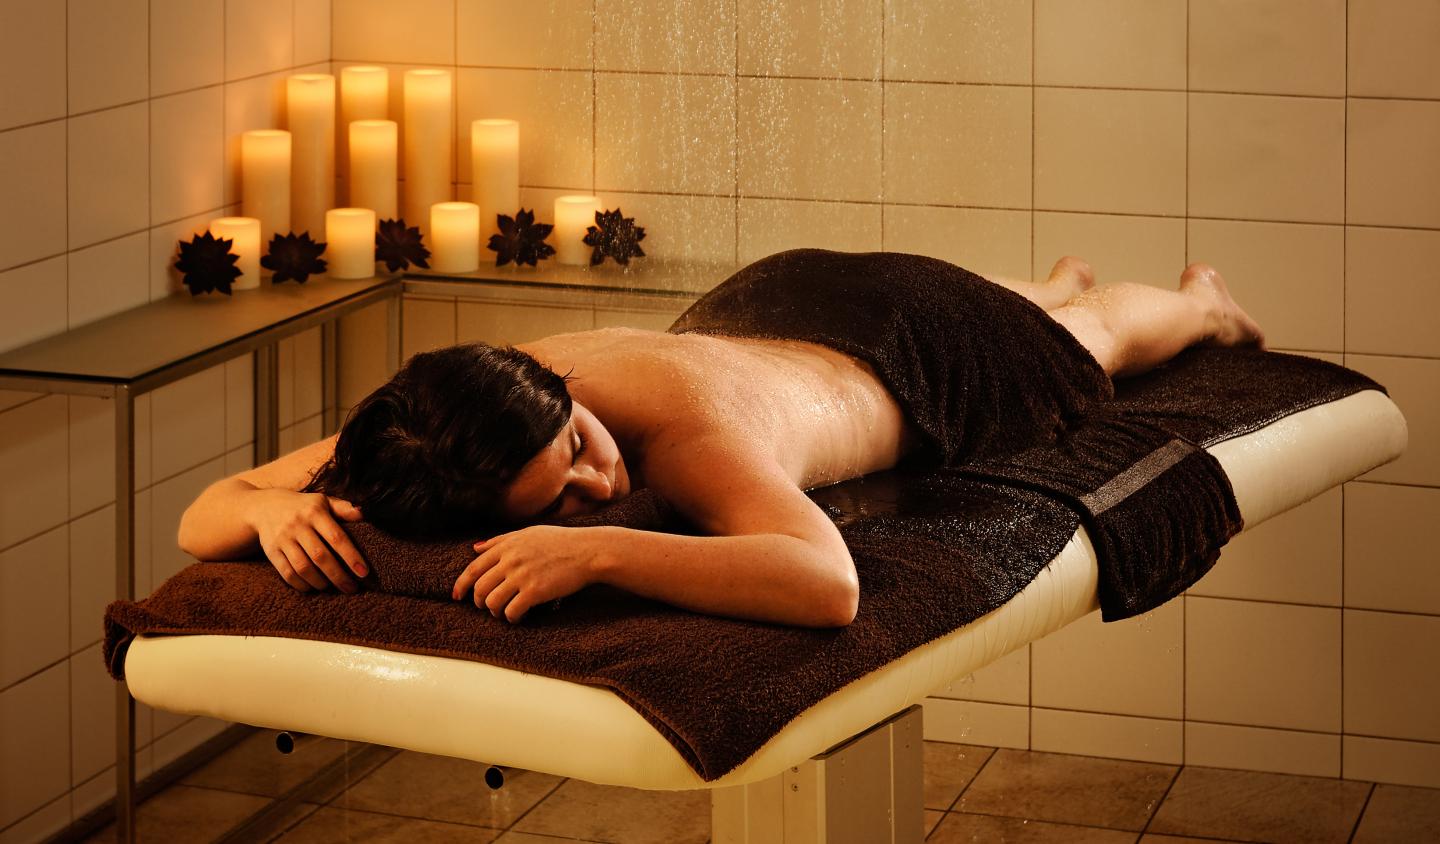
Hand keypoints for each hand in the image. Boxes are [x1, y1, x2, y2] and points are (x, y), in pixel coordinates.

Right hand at [248, 489, 366, 592]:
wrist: (265, 506)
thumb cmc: (304, 507)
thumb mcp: (323, 502)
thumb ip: (343, 508)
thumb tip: (364, 513)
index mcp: (314, 512)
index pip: (336, 537)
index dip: (351, 557)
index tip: (363, 573)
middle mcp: (297, 525)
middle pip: (320, 556)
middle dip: (338, 575)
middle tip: (351, 588)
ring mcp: (282, 539)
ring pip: (302, 567)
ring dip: (320, 582)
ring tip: (332, 587)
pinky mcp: (271, 551)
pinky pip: (286, 573)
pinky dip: (301, 584)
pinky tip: (312, 587)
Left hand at [452, 525, 600, 621]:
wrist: (588, 551)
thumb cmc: (561, 541)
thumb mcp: (528, 533)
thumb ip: (500, 541)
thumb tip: (475, 547)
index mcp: (507, 546)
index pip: (473, 568)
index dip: (461, 585)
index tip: (457, 597)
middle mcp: (510, 560)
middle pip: (480, 588)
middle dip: (479, 602)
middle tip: (486, 607)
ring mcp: (522, 576)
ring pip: (492, 602)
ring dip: (495, 612)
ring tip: (504, 612)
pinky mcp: (535, 591)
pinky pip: (512, 611)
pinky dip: (512, 618)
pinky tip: (519, 617)